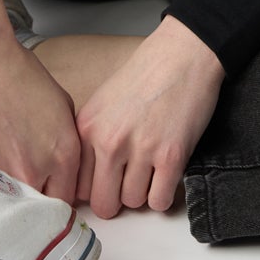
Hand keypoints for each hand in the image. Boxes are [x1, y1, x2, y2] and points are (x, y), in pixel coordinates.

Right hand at [0, 42, 81, 204]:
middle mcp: (35, 170)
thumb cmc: (19, 73)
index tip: (58, 187)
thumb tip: (64, 162)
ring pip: (17, 200)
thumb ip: (67, 141)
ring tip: (12, 163)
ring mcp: (4, 173)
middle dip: (43, 195)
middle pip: (45, 205)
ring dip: (18, 188)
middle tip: (37, 179)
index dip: (64, 192)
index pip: (70, 198)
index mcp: (63, 155)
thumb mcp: (62, 105)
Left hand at [74, 15, 225, 218]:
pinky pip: (160, 201)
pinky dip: (164, 195)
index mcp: (87, 128)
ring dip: (143, 193)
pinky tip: (165, 174)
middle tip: (128, 184)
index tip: (105, 186)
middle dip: (116, 200)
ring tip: (150, 169)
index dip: (93, 190)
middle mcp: (109, 142)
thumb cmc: (145, 75)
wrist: (182, 55)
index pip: (77, 187)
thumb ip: (90, 140)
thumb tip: (87, 181)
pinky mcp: (171, 156)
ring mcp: (141, 150)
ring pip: (134, 204)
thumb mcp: (102, 103)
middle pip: (104, 204)